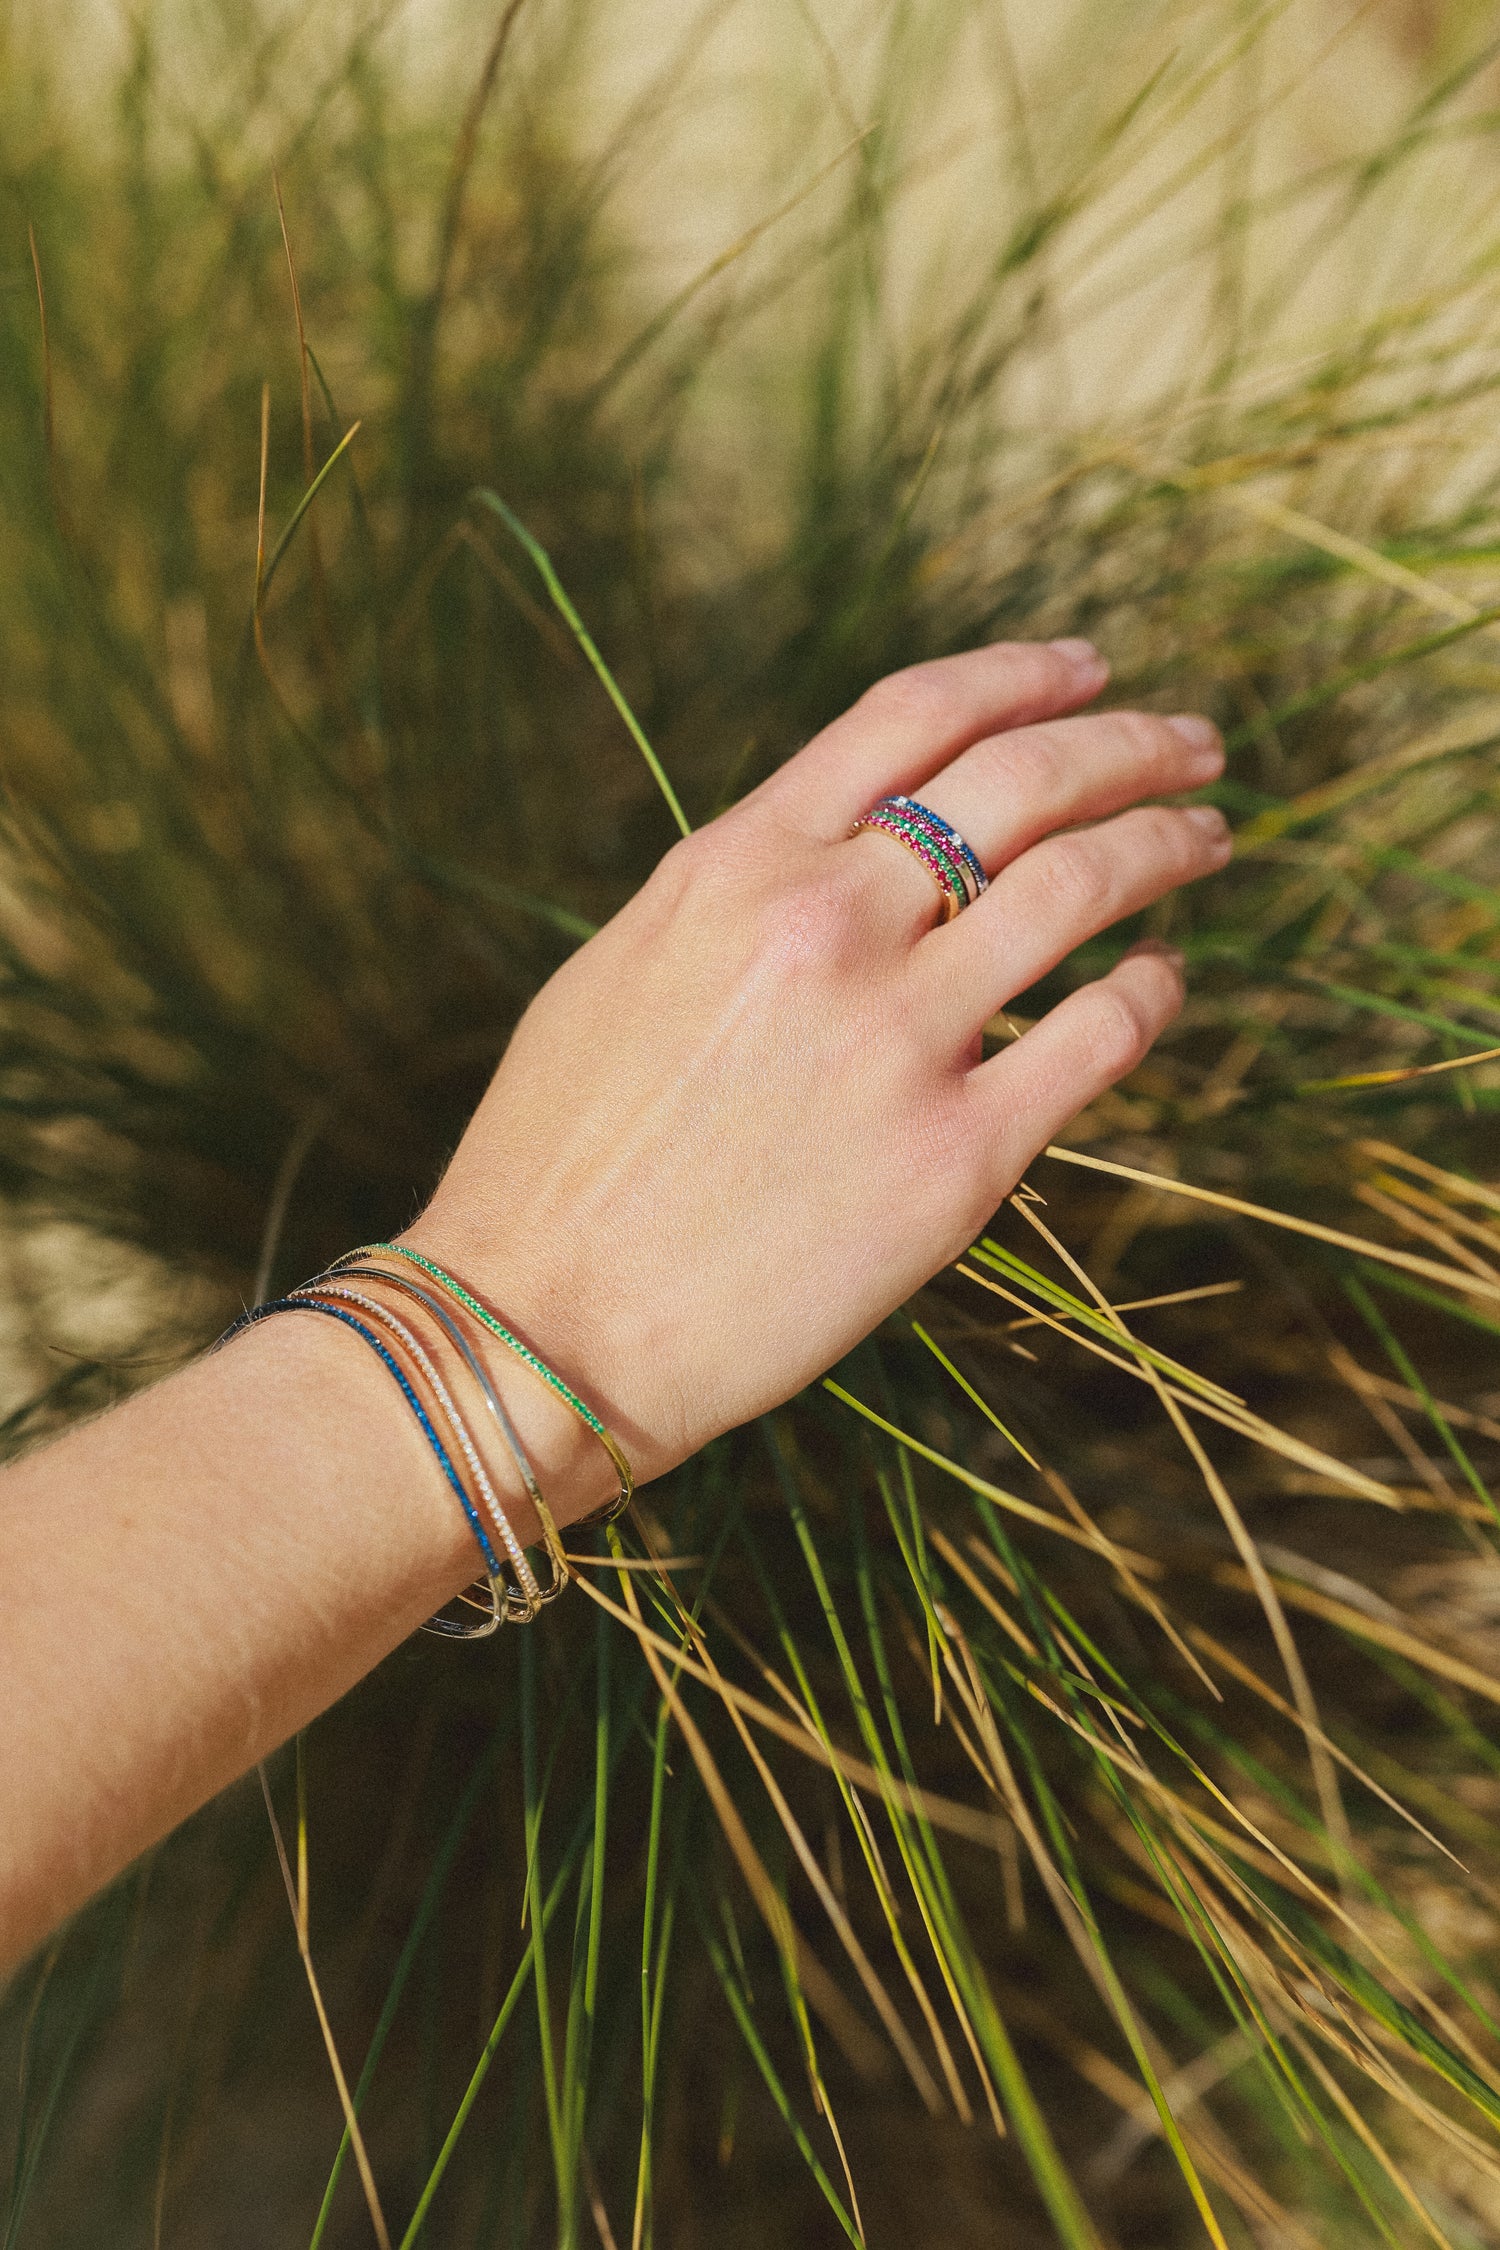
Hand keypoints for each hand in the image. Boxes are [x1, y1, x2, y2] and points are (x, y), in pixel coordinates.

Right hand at [410, 639, 1227, 1491]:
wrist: (540, 1327)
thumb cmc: (558, 1160)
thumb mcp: (625, 970)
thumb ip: (741, 894)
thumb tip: (843, 854)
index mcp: (735, 865)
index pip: (912, 715)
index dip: (1023, 675)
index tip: (1088, 670)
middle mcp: (826, 924)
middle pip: (1027, 779)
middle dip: (1131, 744)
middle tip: (1193, 746)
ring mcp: (897, 1037)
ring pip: (1085, 886)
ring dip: (1166, 847)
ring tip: (1206, 841)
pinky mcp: (955, 1158)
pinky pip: (1102, 1037)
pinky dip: (1154, 990)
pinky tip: (1164, 980)